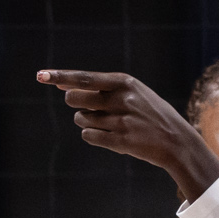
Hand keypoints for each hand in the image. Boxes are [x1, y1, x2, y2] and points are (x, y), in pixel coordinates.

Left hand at [36, 70, 218, 200]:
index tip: (40, 75)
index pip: (84, 78)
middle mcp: (121, 99)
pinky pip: (89, 136)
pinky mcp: (121, 142)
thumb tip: (64, 86)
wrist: (177, 141)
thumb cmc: (150, 114)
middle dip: (75, 104)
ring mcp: (121, 121)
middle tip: (90, 108)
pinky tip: (109, 136)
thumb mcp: (132, 92)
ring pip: (81, 120)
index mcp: (124, 82)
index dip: (60, 76)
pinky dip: (93, 136)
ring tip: (108, 123)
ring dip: (87, 122)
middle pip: (75, 99)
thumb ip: (100, 88)